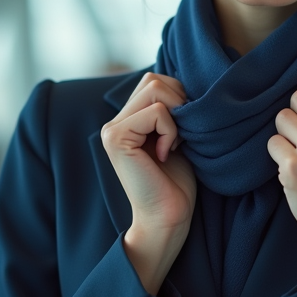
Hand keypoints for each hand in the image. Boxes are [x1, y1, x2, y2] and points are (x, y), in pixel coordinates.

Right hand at [101, 72, 196, 294]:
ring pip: (155, 90)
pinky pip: (156, 112)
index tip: (183, 132)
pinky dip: (170, 131)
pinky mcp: (116, 138)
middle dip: (179, 103)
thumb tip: (185, 81)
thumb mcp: (176, 135)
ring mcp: (111, 129)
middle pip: (154, 80)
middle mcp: (114, 121)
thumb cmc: (177, 181)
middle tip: (180, 137)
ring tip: (171, 144)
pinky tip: (164, 153)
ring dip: (175, 116)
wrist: (168, 217)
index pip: (155, 81)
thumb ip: (171, 108)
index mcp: (127, 119)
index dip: (179, 98)